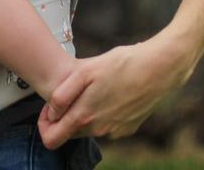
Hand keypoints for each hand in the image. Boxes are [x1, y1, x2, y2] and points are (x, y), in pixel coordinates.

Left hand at [38, 31, 193, 147]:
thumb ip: (62, 95)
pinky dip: (102, 113)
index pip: (51, 139)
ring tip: (91, 88)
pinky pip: (106, 125)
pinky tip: (109, 92)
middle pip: (70, 133)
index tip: (50, 106)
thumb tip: (51, 112)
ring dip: (84, 113)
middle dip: (64, 117)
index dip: (44, 123)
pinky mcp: (128, 128)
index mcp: (84, 117)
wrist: (158, 69)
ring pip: (89, 128)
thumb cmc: (120, 64)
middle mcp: (99, 130)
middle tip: (69, 93)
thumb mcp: (85, 71)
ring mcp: (115, 131)